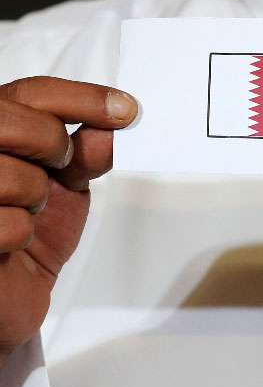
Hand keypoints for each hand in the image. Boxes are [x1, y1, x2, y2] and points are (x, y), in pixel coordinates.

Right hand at [0, 77, 136, 365]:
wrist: (8, 294)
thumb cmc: (32, 232)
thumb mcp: (68, 184)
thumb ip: (84, 153)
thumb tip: (104, 130)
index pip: (34, 93)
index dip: (84, 98)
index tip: (127, 110)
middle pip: (17, 123)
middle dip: (54, 147)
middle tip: (60, 168)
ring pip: (14, 176)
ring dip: (36, 200)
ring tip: (27, 211)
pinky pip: (8, 223)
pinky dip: (20, 235)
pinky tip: (9, 241)